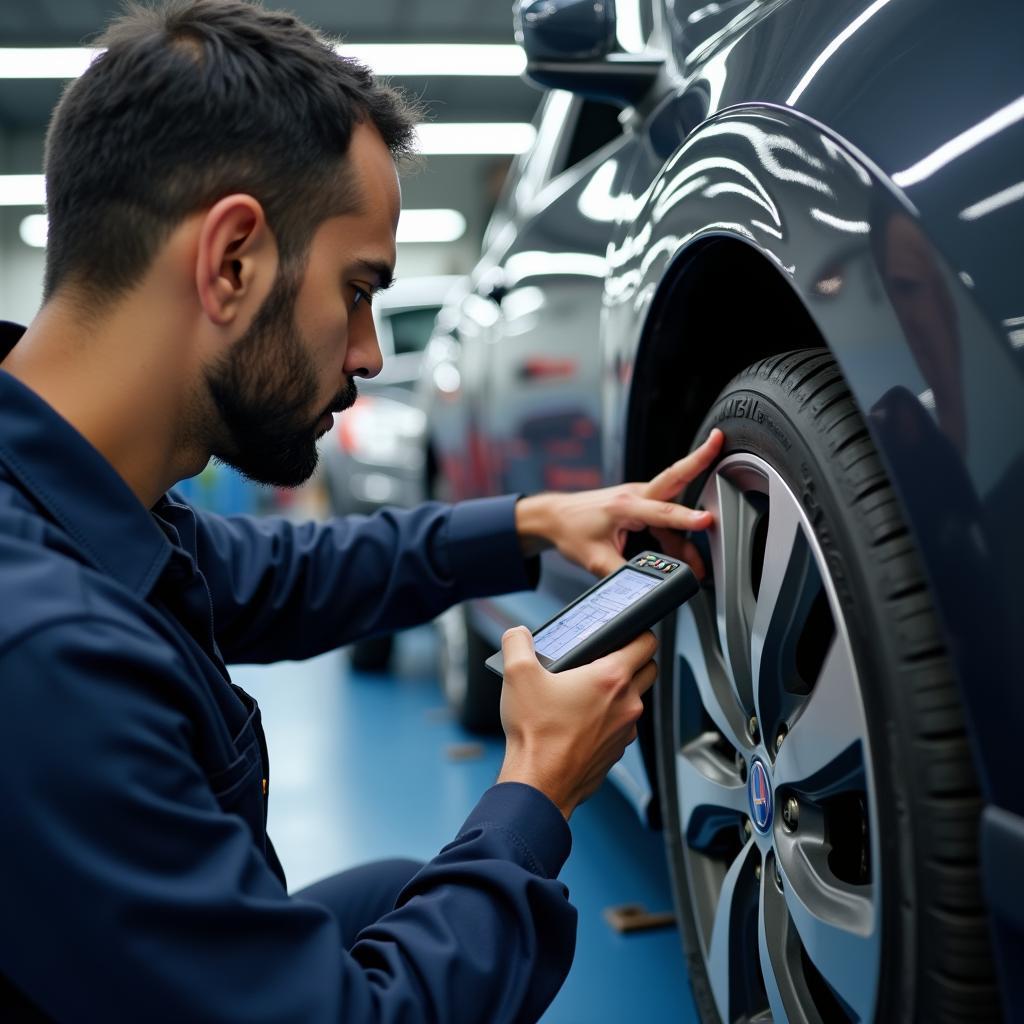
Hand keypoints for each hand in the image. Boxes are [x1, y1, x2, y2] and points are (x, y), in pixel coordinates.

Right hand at [496, 627, 657, 818]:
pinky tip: (581, 721)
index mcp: (611, 678)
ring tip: (586, 691)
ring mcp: (625, 731)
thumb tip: (518, 634)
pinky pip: (621, 727)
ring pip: (636, 700)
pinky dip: (609, 720)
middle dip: (634, 660)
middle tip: (605, 658)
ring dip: (620, 692)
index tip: (627, 631)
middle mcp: (626, 703)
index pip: (647, 643)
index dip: (639, 631)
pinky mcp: (616, 752)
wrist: (539, 784)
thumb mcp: (517, 674)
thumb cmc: (536, 734)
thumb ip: (518, 643)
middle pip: (649, 670)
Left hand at [515, 428, 723, 577]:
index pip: (661, 512)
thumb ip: (624, 573)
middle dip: (699, 458)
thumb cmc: (571, 531)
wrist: (554, 517)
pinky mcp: (639, 504)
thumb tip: (645, 586)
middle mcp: (634, 495)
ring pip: (673, 509)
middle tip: (719, 440)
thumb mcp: (595, 560)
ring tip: (700, 565)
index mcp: (624, 506)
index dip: (685, 518)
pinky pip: (664, 519)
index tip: (706, 520)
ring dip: (689, 531)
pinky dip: (676, 535)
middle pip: (674, 477)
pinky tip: (682, 556)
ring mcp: (638, 497)